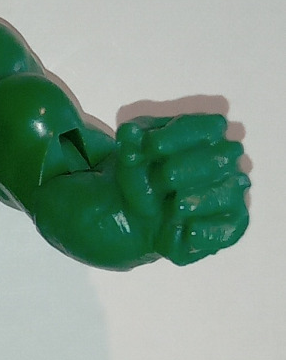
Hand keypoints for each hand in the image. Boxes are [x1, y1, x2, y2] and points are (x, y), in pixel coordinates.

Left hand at [116, 114, 248, 264]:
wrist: (133, 214)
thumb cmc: (140, 174)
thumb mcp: (129, 154)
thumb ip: (129, 142)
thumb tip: (130, 134)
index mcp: (207, 136)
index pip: (208, 128)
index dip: (179, 136)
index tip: (149, 146)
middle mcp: (226, 162)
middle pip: (221, 158)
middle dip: (189, 167)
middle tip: (163, 178)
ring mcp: (230, 193)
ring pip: (228, 192)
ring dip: (201, 199)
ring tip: (177, 206)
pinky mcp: (228, 225)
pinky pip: (229, 229)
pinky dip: (209, 232)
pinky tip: (188, 231)